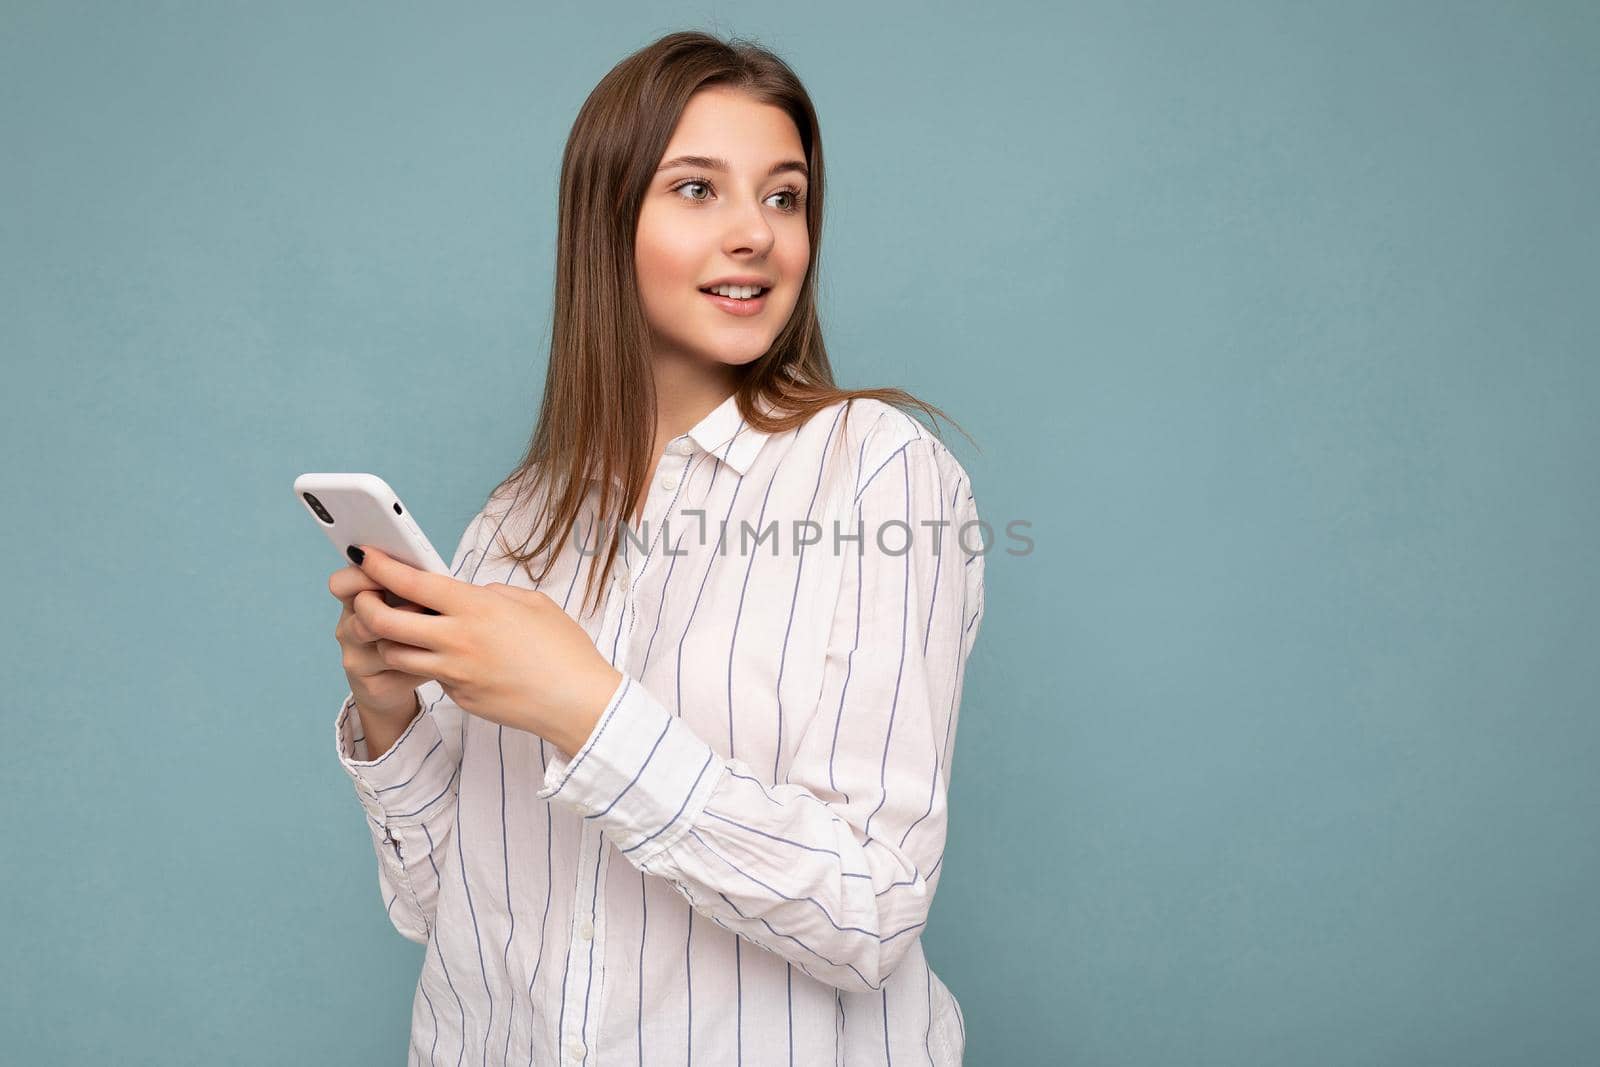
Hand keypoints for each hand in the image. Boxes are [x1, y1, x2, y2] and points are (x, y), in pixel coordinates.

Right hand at [329, 561, 432, 718]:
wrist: (397, 684)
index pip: (341, 583)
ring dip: (412, 632)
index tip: (393, 569)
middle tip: (422, 603)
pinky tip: (436, 656)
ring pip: (382, 640)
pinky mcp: (372, 685)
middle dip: (397, 604)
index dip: (365, 573)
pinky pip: (399, 666)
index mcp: (354, 601)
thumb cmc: (410, 632)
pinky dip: (422, 659)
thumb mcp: (407, 604)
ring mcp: (356, 658)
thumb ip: (410, 587)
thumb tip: (430, 570)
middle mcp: (348, 629)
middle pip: (363, 610)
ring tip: (433, 629)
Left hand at [346, 544, 623, 756]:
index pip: (412, 582)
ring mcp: (455, 673)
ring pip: (396, 655)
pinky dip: (428, 664)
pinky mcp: (459, 698)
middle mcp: (458, 640)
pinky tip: (448, 658)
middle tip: (364, 598)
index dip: (381, 566)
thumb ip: (492, 594)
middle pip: (386, 622)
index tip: (364, 555)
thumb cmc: (564, 650)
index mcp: (476, 608)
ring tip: (401, 629)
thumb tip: (468, 594)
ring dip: (390, 640)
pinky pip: (430, 677)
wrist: (578, 703)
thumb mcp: (532, 604)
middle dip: (366, 606)